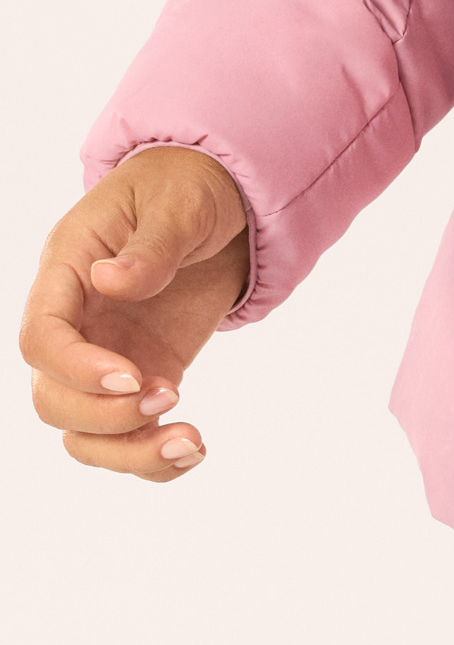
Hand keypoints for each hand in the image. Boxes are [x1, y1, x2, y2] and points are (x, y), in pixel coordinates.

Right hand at [20, 147, 250, 481]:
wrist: (223, 197)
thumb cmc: (189, 186)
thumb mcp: (179, 202)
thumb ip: (151, 245)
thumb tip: (111, 279)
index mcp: (70, 270)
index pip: (39, 338)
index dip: (75, 369)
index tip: (132, 378)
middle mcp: (79, 321)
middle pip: (51, 398)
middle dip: (104, 417)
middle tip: (170, 395)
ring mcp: (108, 354)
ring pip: (82, 431)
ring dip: (129, 452)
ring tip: (191, 441)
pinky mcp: (145, 374)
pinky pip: (129, 435)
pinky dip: (154, 458)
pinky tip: (193, 450)